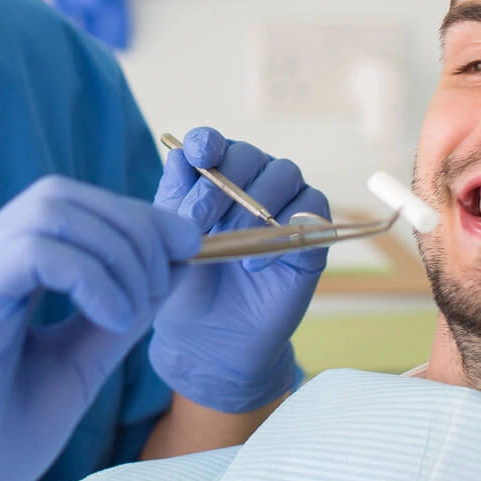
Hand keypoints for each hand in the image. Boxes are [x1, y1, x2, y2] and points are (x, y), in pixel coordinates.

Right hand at [0, 176, 200, 480]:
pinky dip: (88, 275)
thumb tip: (174, 267)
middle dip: (130, 227)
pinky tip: (111, 320)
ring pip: (48, 211)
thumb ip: (119, 316)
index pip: (69, 206)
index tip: (185, 251)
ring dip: (114, 251)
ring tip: (131, 312)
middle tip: (161, 284)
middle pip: (61, 195)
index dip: (134, 218)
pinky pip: (30, 252)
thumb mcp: (76, 368)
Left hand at [149, 127, 329, 412]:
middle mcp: (250, 181)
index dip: (206, 144)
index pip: (212, 142)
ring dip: (254, 203)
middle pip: (248, 154)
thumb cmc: (187, 283)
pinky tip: (255, 262)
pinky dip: (286, 229)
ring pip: (284, 173)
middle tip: (197, 222)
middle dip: (222, 183)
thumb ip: (174, 198)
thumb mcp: (169, 240)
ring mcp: (284, 204)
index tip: (197, 157)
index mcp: (211, 176)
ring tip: (230, 241)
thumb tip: (178, 155)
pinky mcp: (311, 234)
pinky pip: (312, 211)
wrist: (209, 337)